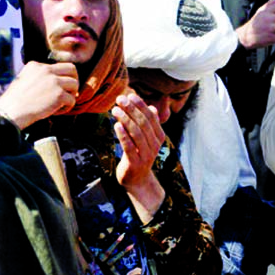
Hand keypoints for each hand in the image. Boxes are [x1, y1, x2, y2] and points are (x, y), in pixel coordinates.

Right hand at [0, 62, 78, 128]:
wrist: (12, 112)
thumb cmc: (17, 100)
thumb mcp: (26, 79)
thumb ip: (41, 76)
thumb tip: (61, 80)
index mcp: (36, 65)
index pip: (59, 66)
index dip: (62, 77)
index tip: (58, 87)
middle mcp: (46, 70)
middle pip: (72, 69)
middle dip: (73, 81)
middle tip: (69, 92)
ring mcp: (54, 81)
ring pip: (75, 85)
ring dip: (70, 96)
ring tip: (59, 104)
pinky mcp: (59, 94)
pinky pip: (72, 100)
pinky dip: (66, 108)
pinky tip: (55, 111)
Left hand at [112, 94, 165, 222]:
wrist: (137, 179)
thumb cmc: (140, 155)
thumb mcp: (146, 139)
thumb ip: (149, 124)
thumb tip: (152, 107)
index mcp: (159, 136)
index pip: (150, 117)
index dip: (140, 105)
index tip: (130, 95)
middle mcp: (155, 144)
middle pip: (143, 123)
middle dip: (131, 109)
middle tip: (120, 99)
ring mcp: (146, 154)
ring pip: (136, 133)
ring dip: (125, 119)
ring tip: (115, 110)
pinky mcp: (135, 162)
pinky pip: (129, 146)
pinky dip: (123, 135)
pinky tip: (116, 125)